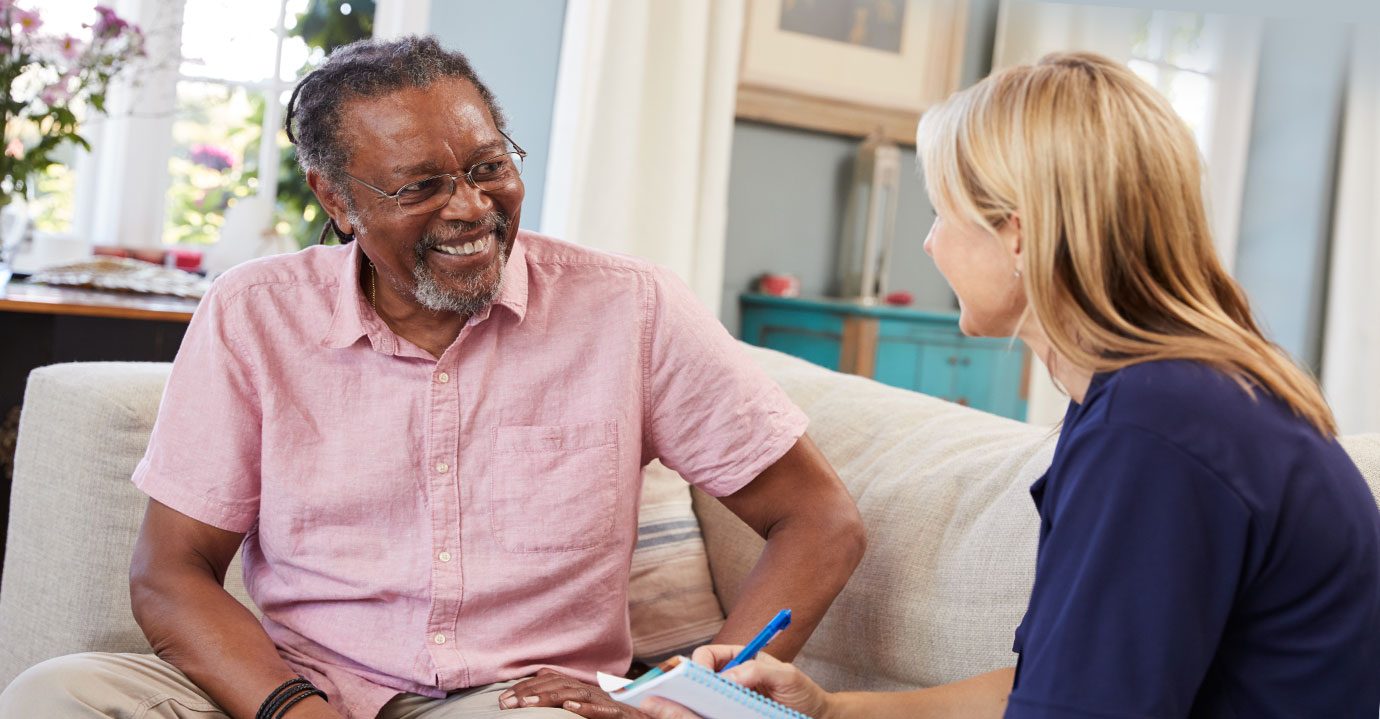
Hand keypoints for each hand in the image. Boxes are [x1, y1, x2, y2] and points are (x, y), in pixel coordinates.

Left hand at [499, 668, 650, 717]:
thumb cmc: (618, 715)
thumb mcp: (589, 705)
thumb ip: (569, 694)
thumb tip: (543, 679)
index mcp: (583, 689)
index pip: (551, 681)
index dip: (526, 688)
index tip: (503, 700)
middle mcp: (593, 691)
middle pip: (559, 684)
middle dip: (529, 693)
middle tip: (504, 703)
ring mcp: (606, 701)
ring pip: (576, 693)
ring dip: (549, 697)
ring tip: (526, 705)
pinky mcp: (620, 714)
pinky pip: (602, 709)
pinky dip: (586, 707)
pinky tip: (569, 707)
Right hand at [689, 645, 831, 718]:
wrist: (816, 716)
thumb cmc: (803, 692)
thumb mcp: (786, 677)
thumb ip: (758, 670)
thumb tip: (727, 677)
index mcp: (741, 658)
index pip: (709, 655)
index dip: (700, 664)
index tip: (701, 678)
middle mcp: (733, 677)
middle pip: (702, 677)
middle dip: (694, 685)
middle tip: (696, 699)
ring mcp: (732, 698)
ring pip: (705, 699)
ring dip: (701, 705)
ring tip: (705, 712)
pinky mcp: (734, 714)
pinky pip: (715, 714)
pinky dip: (712, 716)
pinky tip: (717, 717)